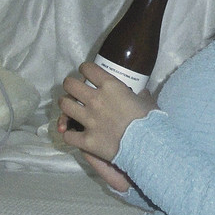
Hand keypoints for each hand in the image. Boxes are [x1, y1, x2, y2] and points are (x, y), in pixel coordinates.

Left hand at [57, 62, 156, 183]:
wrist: (148, 146)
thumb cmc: (150, 122)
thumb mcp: (148, 102)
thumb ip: (141, 96)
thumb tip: (142, 93)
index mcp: (111, 87)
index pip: (88, 69)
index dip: (85, 69)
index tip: (87, 73)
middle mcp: (96, 100)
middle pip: (70, 85)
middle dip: (70, 86)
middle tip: (74, 91)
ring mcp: (89, 120)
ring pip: (64, 106)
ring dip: (66, 107)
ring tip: (70, 109)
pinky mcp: (87, 140)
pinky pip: (68, 136)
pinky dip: (70, 135)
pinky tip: (74, 135)